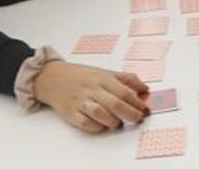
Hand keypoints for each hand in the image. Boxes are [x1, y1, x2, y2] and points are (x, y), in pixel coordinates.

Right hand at [33, 62, 149, 132]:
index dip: (137, 103)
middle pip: (115, 104)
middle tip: (138, 119)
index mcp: (102, 78)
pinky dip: (97, 127)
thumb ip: (127, 79)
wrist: (52, 77)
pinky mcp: (69, 112)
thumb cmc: (82, 76)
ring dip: (113, 121)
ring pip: (100, 113)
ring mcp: (80, 101)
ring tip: (118, 123)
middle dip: (130, 114)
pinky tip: (103, 125)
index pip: (124, 92)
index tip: (146, 110)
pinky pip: (85, 123)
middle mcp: (91, 89)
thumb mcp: (105, 72)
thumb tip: (145, 89)